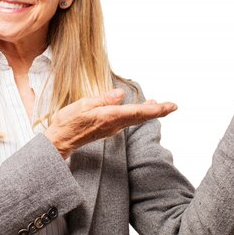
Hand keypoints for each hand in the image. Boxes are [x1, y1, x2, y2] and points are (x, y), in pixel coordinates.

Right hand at [44, 89, 177, 158]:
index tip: (169, 106)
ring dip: (149, 112)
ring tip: (160, 105)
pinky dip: (138, 114)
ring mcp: (112, 128)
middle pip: (141, 117)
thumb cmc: (67, 123)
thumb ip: (103, 99)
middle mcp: (114, 125)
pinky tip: (139, 109)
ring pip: (135, 119)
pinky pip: (128, 121)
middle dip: (159, 111)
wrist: (59, 141)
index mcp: (109, 117)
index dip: (155, 109)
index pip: (137, 112)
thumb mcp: (82, 106)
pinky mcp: (108, 129)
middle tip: (174, 106)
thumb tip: (120, 93)